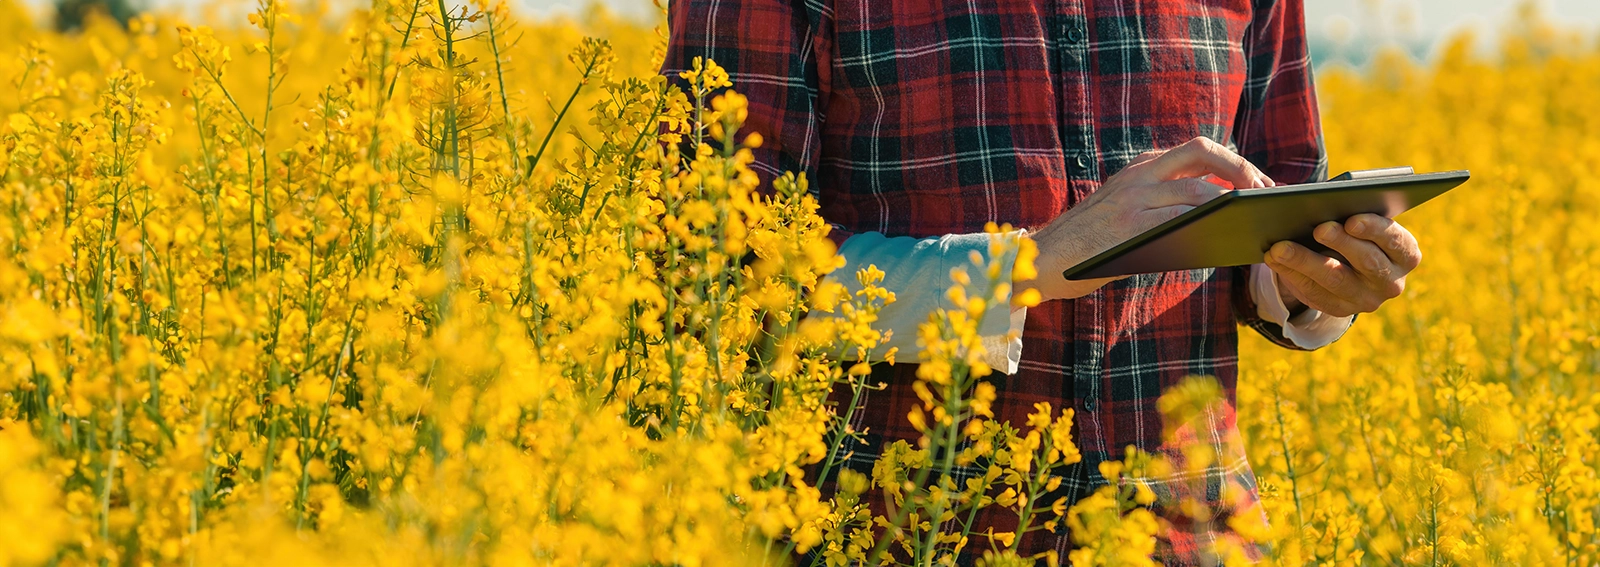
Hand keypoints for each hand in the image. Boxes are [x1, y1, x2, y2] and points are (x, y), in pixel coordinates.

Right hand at [1017, 137, 1273, 304]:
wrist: (1041, 260)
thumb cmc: (1088, 245)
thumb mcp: (1124, 212)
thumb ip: (1161, 206)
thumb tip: (1217, 218)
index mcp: (1140, 167)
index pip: (1198, 150)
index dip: (1235, 162)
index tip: (1259, 183)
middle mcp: (1138, 173)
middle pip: (1203, 151)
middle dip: (1242, 169)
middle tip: (1266, 193)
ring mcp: (1133, 197)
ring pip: (1198, 189)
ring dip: (1234, 204)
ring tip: (1255, 222)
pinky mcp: (1129, 226)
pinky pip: (1180, 221)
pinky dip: (1208, 228)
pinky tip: (1227, 242)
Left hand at [1264, 214, 1421, 317]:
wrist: (1353, 266)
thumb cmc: (1359, 232)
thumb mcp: (1364, 222)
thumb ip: (1354, 213)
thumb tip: (1321, 202)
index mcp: (1406, 254)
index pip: (1396, 241)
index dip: (1375, 229)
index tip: (1352, 219)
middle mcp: (1392, 281)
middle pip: (1366, 262)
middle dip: (1340, 243)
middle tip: (1318, 228)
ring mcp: (1367, 299)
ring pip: (1334, 280)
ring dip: (1304, 261)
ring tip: (1280, 247)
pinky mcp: (1340, 309)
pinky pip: (1314, 293)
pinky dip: (1291, 274)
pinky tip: (1273, 259)